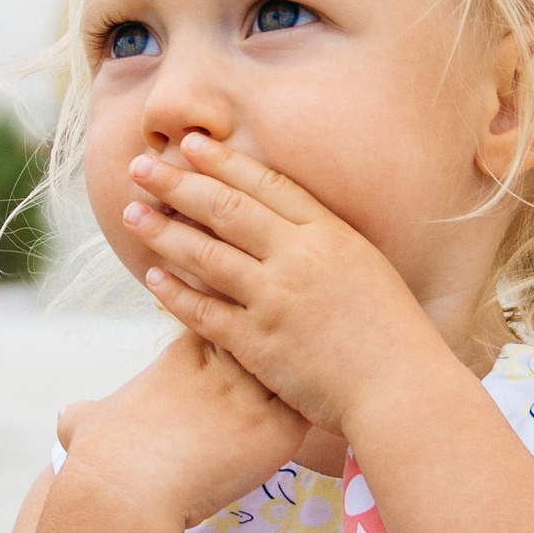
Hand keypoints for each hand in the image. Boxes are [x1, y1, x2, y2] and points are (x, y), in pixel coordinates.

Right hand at [56, 331, 312, 530]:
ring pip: (300, 366)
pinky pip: (313, 412)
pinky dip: (323, 410)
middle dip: (291, 332)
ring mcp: (252, 396)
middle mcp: (225, 366)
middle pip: (271, 330)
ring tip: (331, 375)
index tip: (254, 328)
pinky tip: (334, 411)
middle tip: (310, 339)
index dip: (243, 320)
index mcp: (185, 354)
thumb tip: (68, 419)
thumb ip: (83, 416)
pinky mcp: (276, 431)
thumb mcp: (83, 424)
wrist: (125, 489)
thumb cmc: (99, 459)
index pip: (227, 316)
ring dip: (313, 372)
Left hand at [120, 132, 450, 435]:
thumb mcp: (366, 267)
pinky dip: (175, 292)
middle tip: (140, 166)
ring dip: (164, 231)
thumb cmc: (392, 332)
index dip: (224, 162)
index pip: (266, 185)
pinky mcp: (259, 343)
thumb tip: (286, 221)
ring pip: (207, 255)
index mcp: (331, 234)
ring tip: (131, 212)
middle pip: (227, 210)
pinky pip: (205, 312)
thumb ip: (324, 242)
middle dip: (179, 184)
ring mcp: (276, 300)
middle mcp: (299, 259)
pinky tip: (152, 276)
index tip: (190, 144)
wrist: (401, 388)